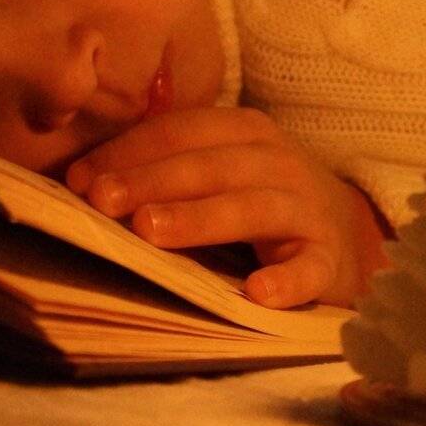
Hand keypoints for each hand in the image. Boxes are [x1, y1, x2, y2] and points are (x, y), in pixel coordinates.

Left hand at [64, 107, 389, 308]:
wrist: (345, 236)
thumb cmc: (259, 202)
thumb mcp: (219, 173)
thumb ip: (163, 171)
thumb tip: (80, 181)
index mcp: (246, 133)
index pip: (182, 131)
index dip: (130, 151)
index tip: (79, 180)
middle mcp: (279, 163)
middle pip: (212, 166)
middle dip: (154, 181)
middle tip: (104, 201)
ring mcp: (308, 210)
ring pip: (253, 208)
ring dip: (201, 218)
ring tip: (151, 232)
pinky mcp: (328, 259)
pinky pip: (308, 269)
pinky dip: (286, 281)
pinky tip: (256, 293)